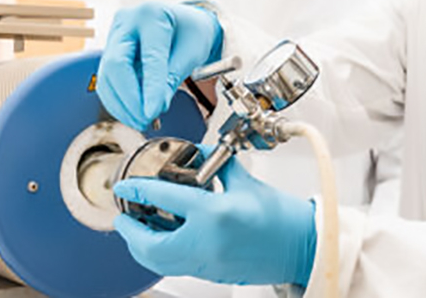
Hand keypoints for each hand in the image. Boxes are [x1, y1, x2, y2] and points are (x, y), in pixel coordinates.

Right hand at [97, 2, 222, 129]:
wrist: (185, 24)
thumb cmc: (191, 34)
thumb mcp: (191, 53)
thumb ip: (171, 78)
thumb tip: (154, 107)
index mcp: (152, 15)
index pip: (149, 57)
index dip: (150, 88)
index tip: (153, 112)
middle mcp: (127, 22)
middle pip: (116, 65)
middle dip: (129, 99)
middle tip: (146, 119)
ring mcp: (114, 36)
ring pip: (106, 77)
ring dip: (121, 106)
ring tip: (141, 121)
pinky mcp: (109, 52)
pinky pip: (107, 82)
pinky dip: (118, 102)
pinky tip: (132, 114)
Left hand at [112, 155, 316, 286]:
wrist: (302, 244)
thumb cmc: (281, 216)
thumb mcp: (244, 180)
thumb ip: (216, 165)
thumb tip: (197, 152)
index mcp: (213, 212)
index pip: (163, 198)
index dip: (137, 190)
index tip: (125, 187)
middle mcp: (206, 241)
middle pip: (150, 244)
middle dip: (129, 231)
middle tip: (124, 217)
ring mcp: (207, 262)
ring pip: (159, 261)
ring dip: (142, 247)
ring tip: (138, 230)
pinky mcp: (212, 273)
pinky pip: (176, 266)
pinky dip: (161, 255)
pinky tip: (164, 240)